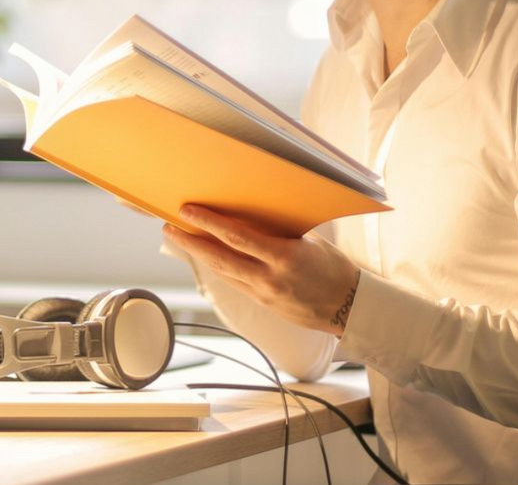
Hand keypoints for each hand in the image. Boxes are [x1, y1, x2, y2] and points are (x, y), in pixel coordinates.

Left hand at [164, 205, 361, 335]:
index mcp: (284, 257)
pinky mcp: (262, 304)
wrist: (349, 308)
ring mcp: (264, 294)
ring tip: (180, 238)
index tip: (188, 211)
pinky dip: (218, 267)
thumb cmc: (334, 268)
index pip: (237, 237)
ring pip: (222, 272)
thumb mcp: (310, 242)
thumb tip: (253, 213)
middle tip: (168, 227)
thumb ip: (280, 231)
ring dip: (198, 255)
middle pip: (219, 258)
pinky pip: (234, 282)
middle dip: (190, 242)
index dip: (208, 223)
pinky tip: (206, 255)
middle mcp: (269, 278)